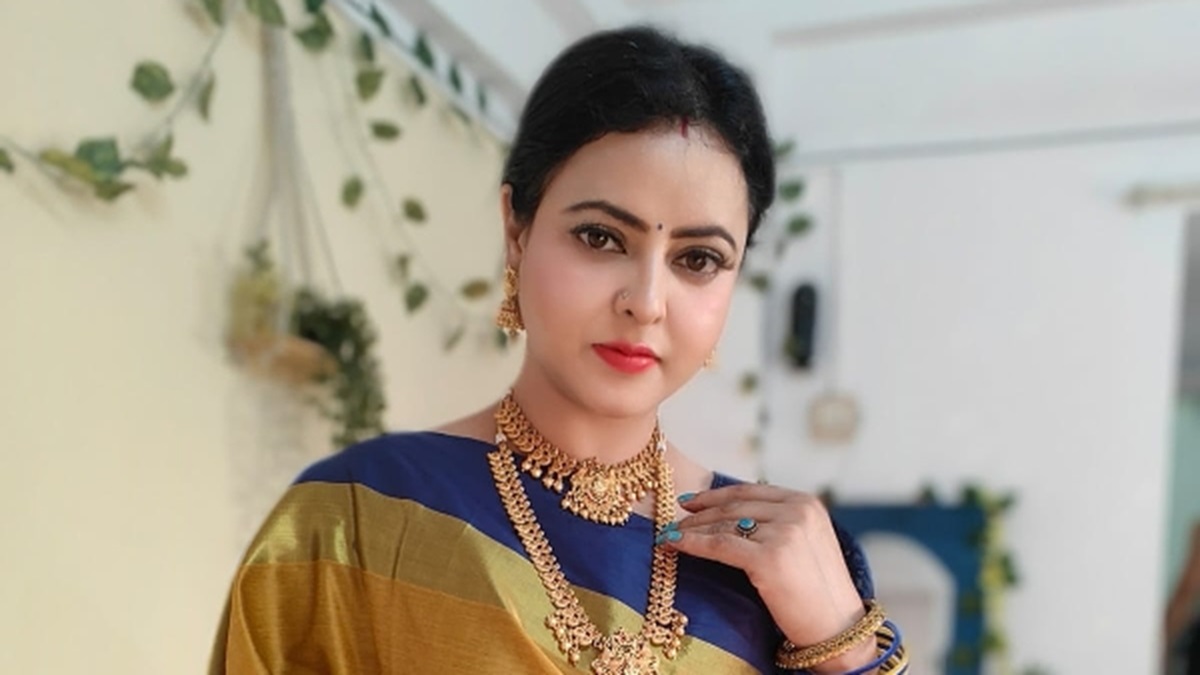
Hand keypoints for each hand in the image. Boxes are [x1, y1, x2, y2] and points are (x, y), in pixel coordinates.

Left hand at [657, 483, 877, 672]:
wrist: (837, 630)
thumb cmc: (819, 594)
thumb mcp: (806, 544)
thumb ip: (779, 522)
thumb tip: (732, 513)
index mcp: (806, 503)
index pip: (750, 491)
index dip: (716, 494)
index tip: (691, 500)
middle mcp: (797, 511)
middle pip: (734, 506)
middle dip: (699, 513)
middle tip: (675, 520)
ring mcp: (785, 532)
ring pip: (724, 524)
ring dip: (691, 529)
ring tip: (670, 535)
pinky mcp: (770, 558)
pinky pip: (720, 545)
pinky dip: (692, 543)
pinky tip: (673, 544)